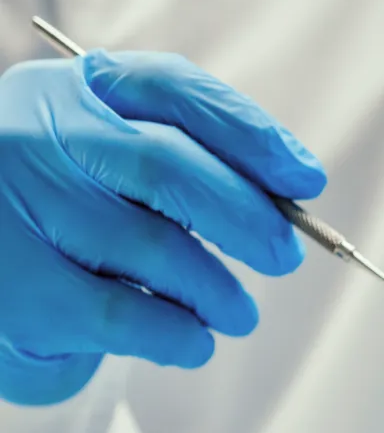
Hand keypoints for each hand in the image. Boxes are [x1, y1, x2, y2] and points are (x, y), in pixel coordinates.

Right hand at [0, 51, 325, 406]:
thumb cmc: (61, 211)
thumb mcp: (100, 156)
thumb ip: (180, 156)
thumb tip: (292, 190)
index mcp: (67, 92)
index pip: (171, 91)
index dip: (251, 134)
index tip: (305, 178)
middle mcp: (35, 138)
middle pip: (172, 169)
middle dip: (250, 219)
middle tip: (283, 256)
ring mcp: (22, 210)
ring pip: (160, 250)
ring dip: (220, 292)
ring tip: (237, 313)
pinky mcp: (24, 289)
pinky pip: (134, 317)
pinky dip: (183, 336)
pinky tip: (192, 341)